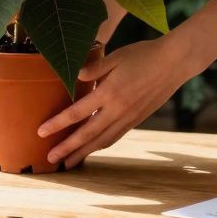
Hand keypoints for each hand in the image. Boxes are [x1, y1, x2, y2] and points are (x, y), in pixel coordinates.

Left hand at [37, 36, 193, 168]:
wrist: (175, 63)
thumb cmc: (143, 55)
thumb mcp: (116, 56)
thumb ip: (94, 67)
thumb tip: (73, 75)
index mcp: (109, 92)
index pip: (77, 112)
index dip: (58, 124)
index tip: (41, 133)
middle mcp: (118, 109)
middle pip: (87, 134)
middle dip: (67, 148)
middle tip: (50, 160)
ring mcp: (128, 117)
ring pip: (102, 140)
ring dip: (83, 153)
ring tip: (69, 163)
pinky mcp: (137, 119)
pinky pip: (115, 136)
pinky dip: (101, 145)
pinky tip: (93, 149)